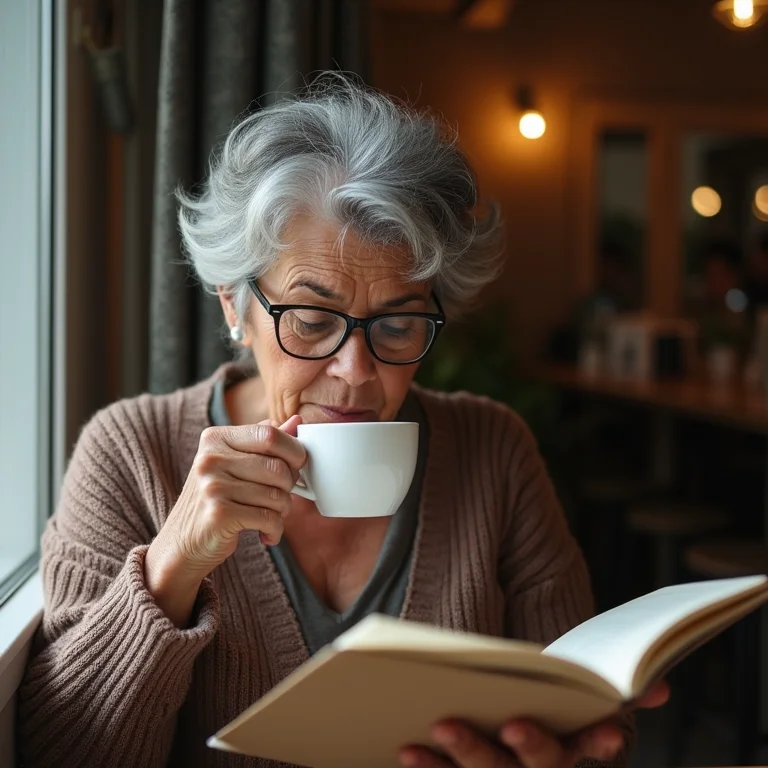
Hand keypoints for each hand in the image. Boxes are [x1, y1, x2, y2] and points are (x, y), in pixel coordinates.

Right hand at [145, 417, 305, 625]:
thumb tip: (297, 420)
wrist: (181, 545)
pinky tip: (265, 534)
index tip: (296, 465)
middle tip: (280, 497)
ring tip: (269, 516)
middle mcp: (210, 459)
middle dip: (289, 486)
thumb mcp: (234, 464)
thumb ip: (264, 442)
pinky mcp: (219, 514)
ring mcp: (212, 486)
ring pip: (277, 495)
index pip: (270, 435)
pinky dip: (275, 530)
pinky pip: (269, 518)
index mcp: (215, 438)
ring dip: (282, 511)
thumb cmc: (215, 500)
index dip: (294, 451)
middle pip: (278, 467)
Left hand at [399, 680, 668, 767]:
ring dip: (465, 756)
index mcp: (569, 746)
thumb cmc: (539, 700)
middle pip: (538, 767)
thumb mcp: (569, 692)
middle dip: (530, 748)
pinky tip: (407, 749)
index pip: (591, 748)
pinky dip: (428, 767)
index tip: (602, 735)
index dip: (598, 743)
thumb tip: (661, 689)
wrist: (505, 725)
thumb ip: (609, 691)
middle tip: (511, 723)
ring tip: (439, 726)